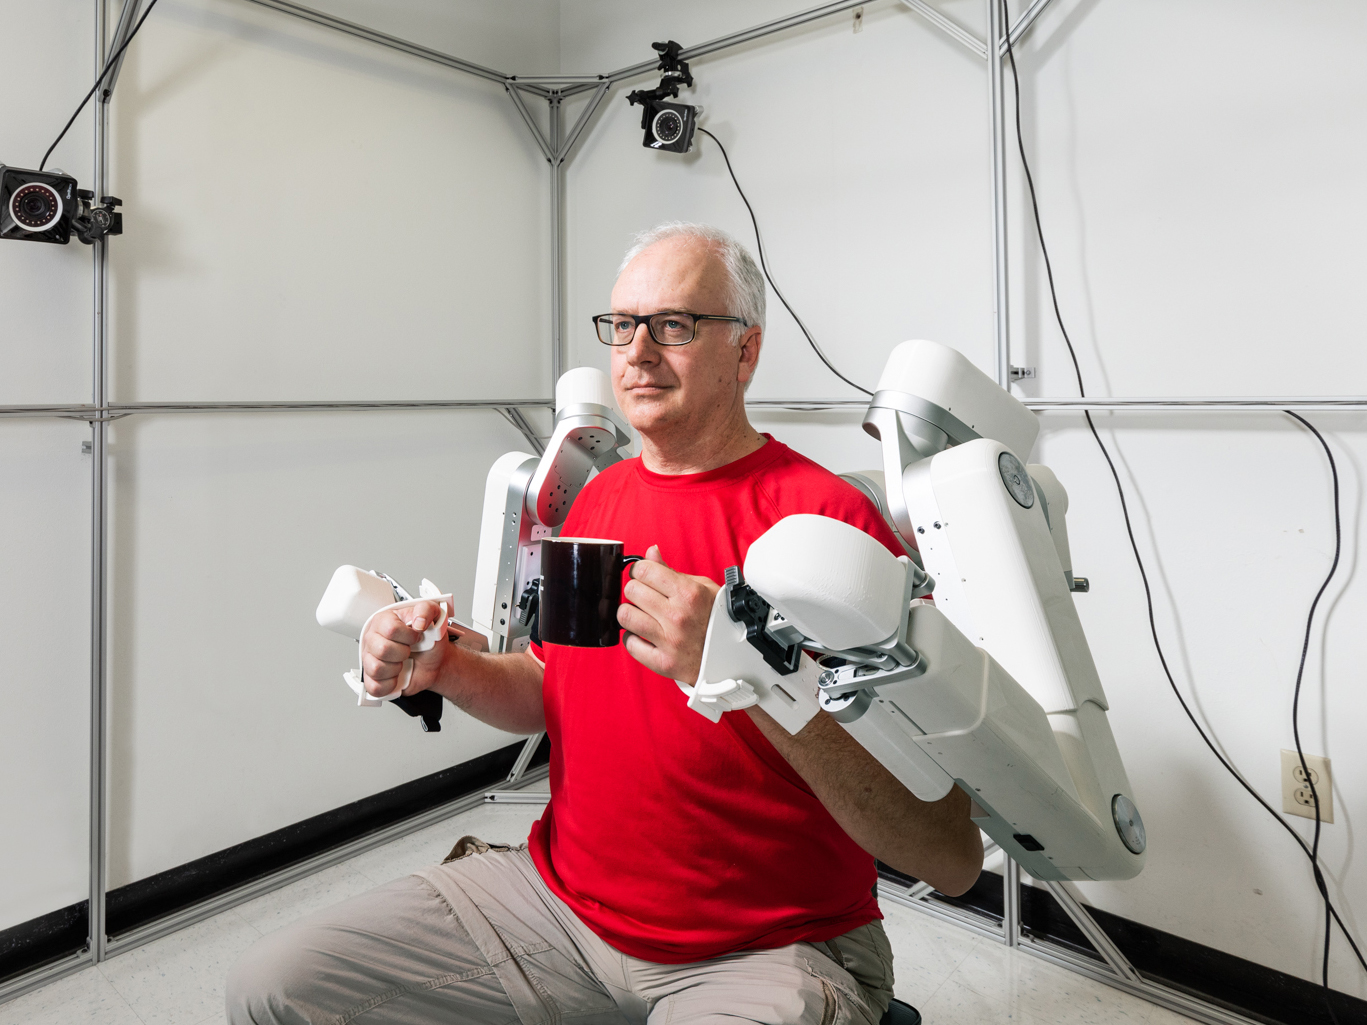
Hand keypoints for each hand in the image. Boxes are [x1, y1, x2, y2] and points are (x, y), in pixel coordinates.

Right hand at [360, 599, 447, 697]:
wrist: (434, 661)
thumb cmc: (428, 640)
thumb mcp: (434, 617)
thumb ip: (426, 609)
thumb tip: (419, 621)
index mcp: (383, 621)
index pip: (391, 629)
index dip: (409, 636)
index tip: (416, 636)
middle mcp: (372, 639)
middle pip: (382, 649)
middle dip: (403, 652)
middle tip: (408, 651)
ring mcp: (369, 660)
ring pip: (377, 668)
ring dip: (396, 668)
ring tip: (401, 662)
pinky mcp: (372, 680)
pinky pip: (375, 687)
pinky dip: (391, 684)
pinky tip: (396, 676)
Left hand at [617, 546, 719, 683]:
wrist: (735, 658)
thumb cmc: (720, 620)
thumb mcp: (704, 588)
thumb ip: (672, 571)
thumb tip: (650, 553)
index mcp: (689, 594)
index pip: (644, 570)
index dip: (639, 570)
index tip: (643, 575)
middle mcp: (678, 616)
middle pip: (632, 590)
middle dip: (636, 590)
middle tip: (644, 596)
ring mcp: (670, 641)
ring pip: (625, 616)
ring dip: (630, 613)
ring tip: (641, 614)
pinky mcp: (663, 662)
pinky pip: (630, 644)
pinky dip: (632, 638)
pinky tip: (643, 634)